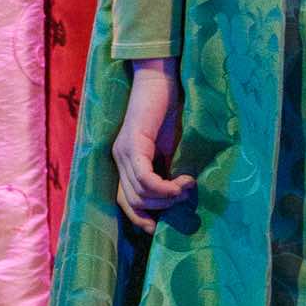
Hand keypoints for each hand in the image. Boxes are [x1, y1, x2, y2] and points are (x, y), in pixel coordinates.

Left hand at [112, 58, 194, 231]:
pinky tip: (183, 180)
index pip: (124, 202)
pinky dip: (165, 187)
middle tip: (185, 195)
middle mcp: (119, 159)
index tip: (161, 227)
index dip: (141, 219)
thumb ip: (168, 170)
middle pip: (134, 203)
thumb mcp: (170, 148)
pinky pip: (146, 179)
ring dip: (168, 197)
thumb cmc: (169, 109)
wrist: (162, 77)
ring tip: (187, 185)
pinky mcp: (133, 144)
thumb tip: (179, 198)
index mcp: (125, 162)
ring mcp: (123, 152)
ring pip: (140, 194)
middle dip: (163, 207)